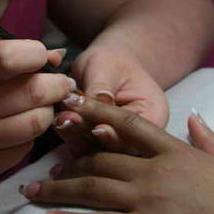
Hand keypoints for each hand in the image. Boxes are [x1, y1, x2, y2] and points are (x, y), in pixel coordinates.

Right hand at [0, 40, 74, 201]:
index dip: (34, 53)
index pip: (3, 58)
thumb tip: (55, 56)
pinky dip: (30, 135)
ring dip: (48, 111)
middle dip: (55, 84)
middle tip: (61, 81)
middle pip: (28, 92)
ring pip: (34, 123)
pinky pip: (23, 149)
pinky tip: (21, 126)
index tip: (43, 54)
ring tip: (44, 103)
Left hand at [21, 96, 213, 213]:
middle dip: (68, 158)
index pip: (127, 125)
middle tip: (44, 163)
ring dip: (58, 188)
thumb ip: (209, 136)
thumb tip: (194, 116)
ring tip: (31, 191)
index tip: (71, 103)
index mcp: (174, 150)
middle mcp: (154, 170)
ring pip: (92, 187)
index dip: (96, 113)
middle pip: (100, 158)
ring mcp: (147, 199)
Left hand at [54, 45, 168, 153]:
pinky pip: (86, 151)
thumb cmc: (112, 61)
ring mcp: (120, 144)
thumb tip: (97, 103)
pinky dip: (71, 138)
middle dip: (88, 134)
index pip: (134, 132)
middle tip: (66, 119)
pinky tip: (60, 127)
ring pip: (98, 152)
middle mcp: (141, 137)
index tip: (92, 125)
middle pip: (116, 148)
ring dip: (76, 137)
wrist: (106, 64)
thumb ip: (101, 88)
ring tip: (61, 119)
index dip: (111, 132)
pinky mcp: (102, 148)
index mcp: (154, 116)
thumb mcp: (107, 67)